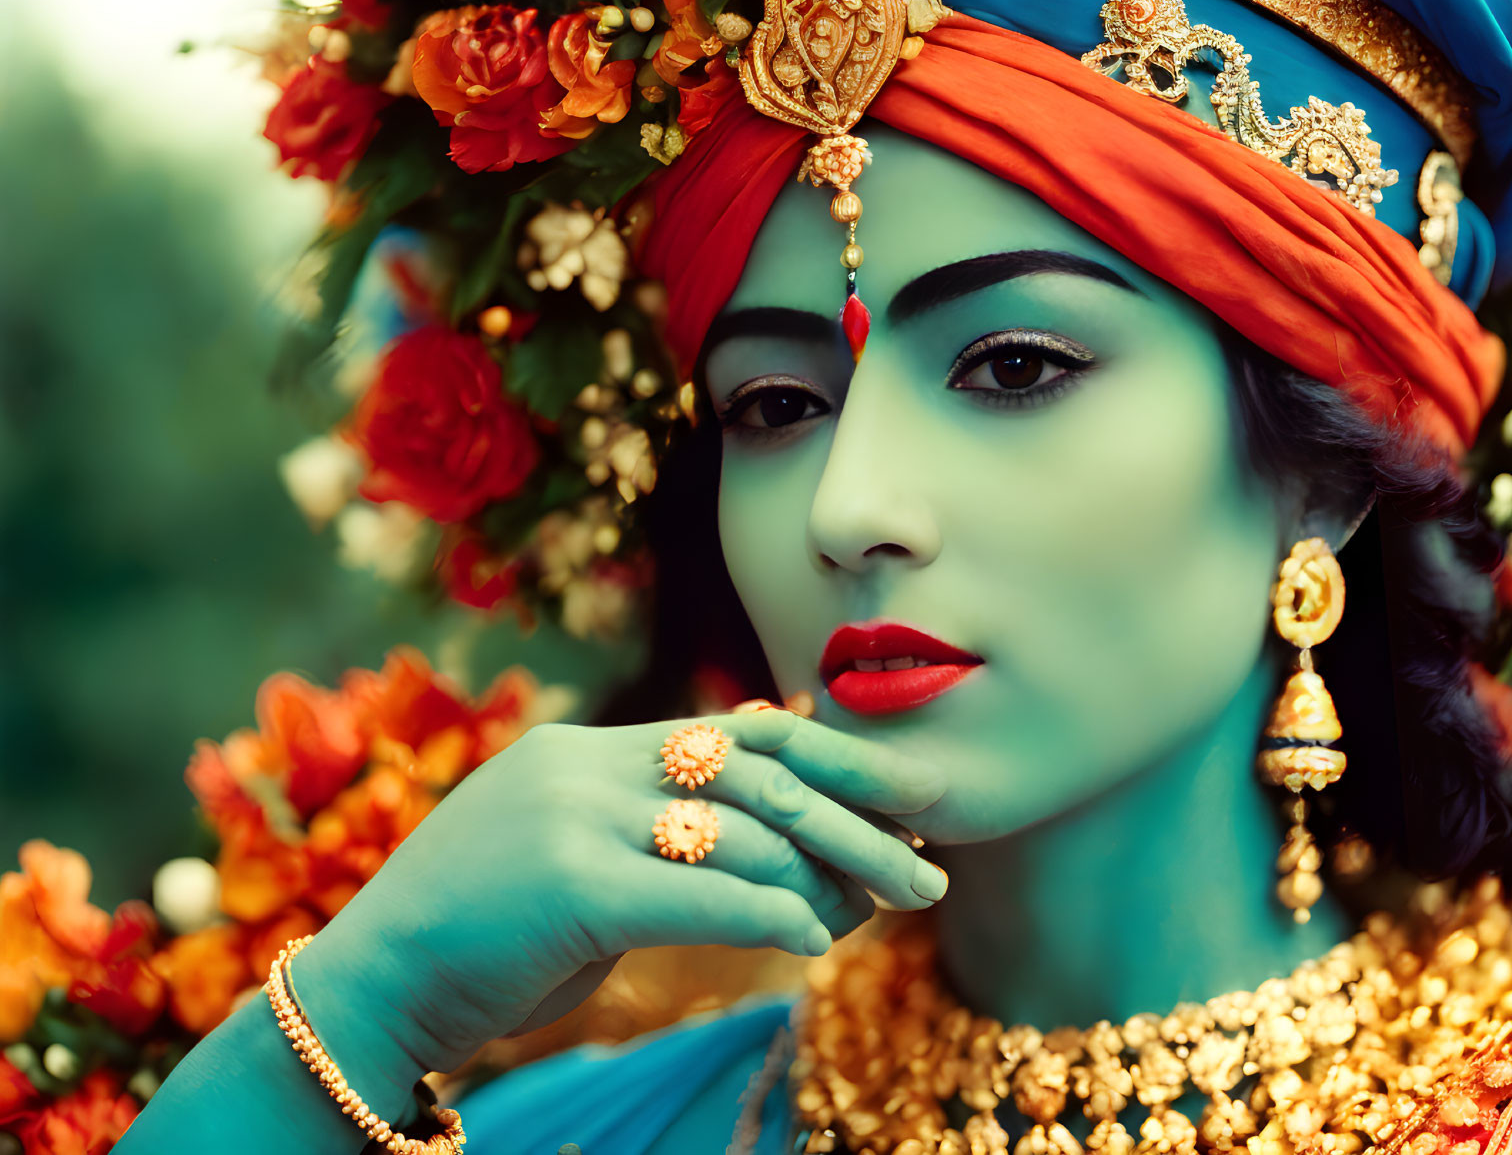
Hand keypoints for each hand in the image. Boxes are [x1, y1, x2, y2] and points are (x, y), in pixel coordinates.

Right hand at [296, 706, 948, 1083]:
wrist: (371, 988)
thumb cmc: (490, 940)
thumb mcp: (586, 868)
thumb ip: (669, 844)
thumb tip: (810, 870)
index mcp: (589, 748)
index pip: (738, 733)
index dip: (833, 759)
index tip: (907, 793)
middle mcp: (584, 764)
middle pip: (755, 772)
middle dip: (856, 814)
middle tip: (929, 858)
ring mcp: (571, 816)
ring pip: (738, 832)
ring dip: (830, 873)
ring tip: (894, 902)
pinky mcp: (567, 884)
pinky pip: (697, 896)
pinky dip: (767, 916)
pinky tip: (818, 941)